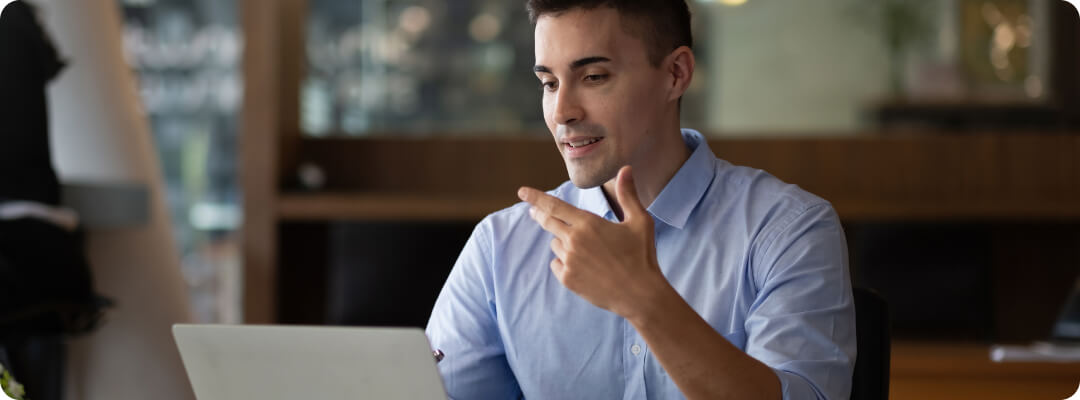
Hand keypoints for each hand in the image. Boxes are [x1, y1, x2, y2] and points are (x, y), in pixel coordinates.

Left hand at [518, 166, 668, 319]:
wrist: (640, 295)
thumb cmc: (642, 256)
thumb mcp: (639, 221)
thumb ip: (628, 194)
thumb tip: (625, 168)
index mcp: (588, 223)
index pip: (554, 205)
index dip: (536, 197)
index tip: (522, 192)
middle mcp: (574, 241)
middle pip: (548, 222)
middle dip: (540, 215)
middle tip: (535, 213)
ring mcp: (569, 261)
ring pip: (555, 244)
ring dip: (563, 242)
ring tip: (587, 251)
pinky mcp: (568, 279)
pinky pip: (557, 265)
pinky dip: (565, 263)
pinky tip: (583, 267)